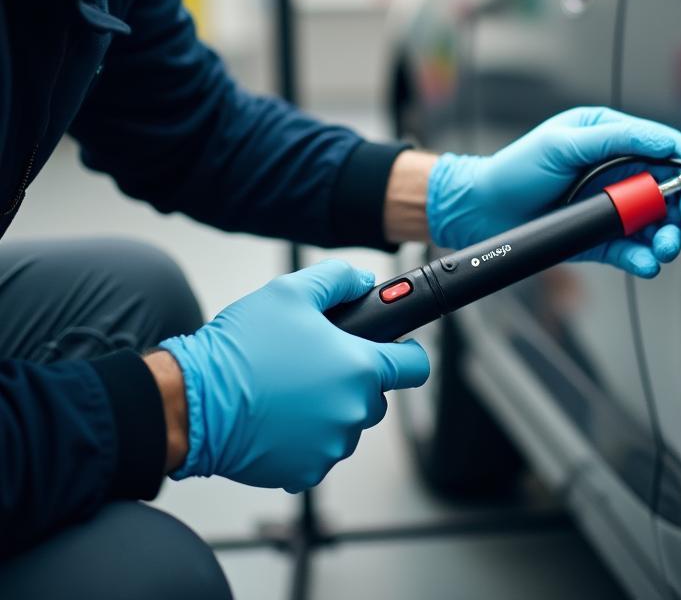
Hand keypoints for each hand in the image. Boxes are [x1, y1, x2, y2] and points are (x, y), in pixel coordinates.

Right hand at [159, 260, 428, 491]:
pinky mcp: (306, 472)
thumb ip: (337, 280)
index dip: (407, 353)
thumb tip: (361, 281)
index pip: (414, 366)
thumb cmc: (242, 348)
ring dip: (328, 408)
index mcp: (360, 368)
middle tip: (315, 363)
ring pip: (346, 422)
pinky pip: (318, 450)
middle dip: (353, 379)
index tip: (397, 350)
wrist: (194, 402)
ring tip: (289, 388)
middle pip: (375, 395)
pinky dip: (304, 436)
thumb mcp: (291, 291)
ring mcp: (331, 446)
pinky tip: (278, 416)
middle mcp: (353, 411)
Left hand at [426, 107, 680, 277]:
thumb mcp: (565, 142)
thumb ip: (617, 139)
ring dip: (669, 236)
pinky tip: (646, 262)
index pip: (661, 148)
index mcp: (611, 140)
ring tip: (665, 246)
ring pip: (656, 224)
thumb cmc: (518, 168)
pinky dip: (644, 259)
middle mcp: (618, 175)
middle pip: (668, 190)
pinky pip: (633, 250)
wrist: (484, 210)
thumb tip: (665, 141)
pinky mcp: (602, 240)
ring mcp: (612, 210)